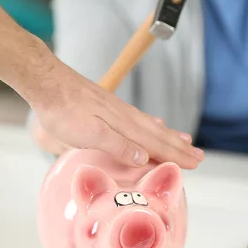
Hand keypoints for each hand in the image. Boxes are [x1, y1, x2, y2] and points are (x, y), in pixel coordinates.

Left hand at [28, 61, 203, 168]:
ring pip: (152, 127)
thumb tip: (144, 158)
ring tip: (187, 142)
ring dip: (171, 137)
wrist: (48, 83)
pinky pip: (141, 120)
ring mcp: (120, 111)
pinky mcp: (111, 107)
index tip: (194, 164)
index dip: (176, 156)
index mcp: (124, 127)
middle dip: (180, 149)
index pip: (157, 145)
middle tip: (199, 158)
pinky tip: (156, 123)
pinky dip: (153, 125)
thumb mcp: (88, 134)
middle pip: (160, 136)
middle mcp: (127, 118)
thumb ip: (117, 146)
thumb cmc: (63, 112)